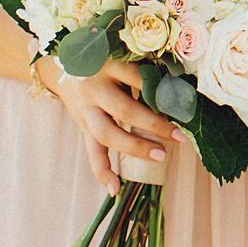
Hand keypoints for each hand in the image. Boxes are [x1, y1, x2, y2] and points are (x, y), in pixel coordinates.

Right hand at [40, 57, 175, 188]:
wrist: (62, 66)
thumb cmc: (106, 62)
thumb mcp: (121, 57)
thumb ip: (144, 71)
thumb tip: (182, 87)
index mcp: (110, 66)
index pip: (138, 78)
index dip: (161, 90)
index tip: (185, 103)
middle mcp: (95, 88)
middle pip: (124, 110)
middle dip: (153, 125)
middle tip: (180, 137)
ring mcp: (86, 109)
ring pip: (107, 133)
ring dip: (135, 147)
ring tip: (161, 157)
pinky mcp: (82, 126)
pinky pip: (91, 152)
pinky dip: (102, 172)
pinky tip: (114, 189)